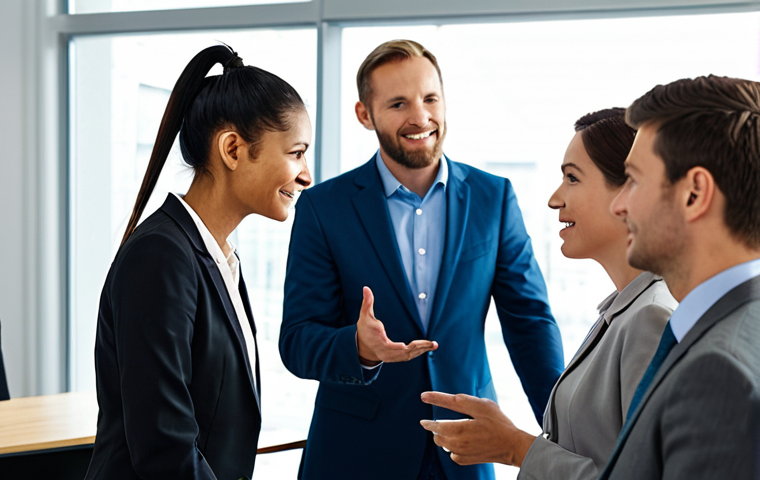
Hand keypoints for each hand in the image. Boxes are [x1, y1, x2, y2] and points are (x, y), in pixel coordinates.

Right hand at [356, 286, 437, 364]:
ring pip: (409, 355)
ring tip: (433, 345)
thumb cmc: (365, 330)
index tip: (405, 346)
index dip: (396, 347)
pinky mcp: (396, 357)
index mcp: (379, 343)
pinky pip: (409, 356)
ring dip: (422, 350)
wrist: (363, 346)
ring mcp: (392, 357)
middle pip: (404, 352)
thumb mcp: (365, 316)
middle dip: (419, 348)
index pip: (388, 346)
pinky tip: (427, 347)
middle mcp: (386, 353)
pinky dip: (419, 352)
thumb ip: (367, 302)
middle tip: (432, 343)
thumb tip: (366, 288)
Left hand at [419, 392, 534, 466]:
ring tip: (453, 428)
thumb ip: (464, 402)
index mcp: (461, 428)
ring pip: (441, 443)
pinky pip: (450, 452)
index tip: (423, 396)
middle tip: (438, 419)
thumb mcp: (483, 406)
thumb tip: (450, 398)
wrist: (511, 446)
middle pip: (436, 432)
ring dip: (442, 435)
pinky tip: (461, 440)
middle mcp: (457, 442)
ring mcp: (460, 452)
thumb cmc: (498, 424)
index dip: (433, 402)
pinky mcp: (464, 460)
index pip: (440, 415)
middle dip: (434, 425)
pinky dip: (451, 446)